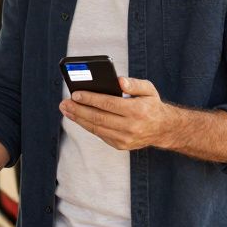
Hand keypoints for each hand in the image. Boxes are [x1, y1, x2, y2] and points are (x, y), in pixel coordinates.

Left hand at [59, 76, 177, 151]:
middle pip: (98, 118)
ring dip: (78, 119)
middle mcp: (131, 127)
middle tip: (64, 103)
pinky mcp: (120, 145)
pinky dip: (87, 125)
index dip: (90, 99)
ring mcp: (125, 139)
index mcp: (137, 110)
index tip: (75, 93)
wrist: (162, 129)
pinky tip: (78, 117)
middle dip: (78, 109)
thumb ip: (134, 83)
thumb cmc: (151, 105)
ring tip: (66, 110)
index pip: (109, 104)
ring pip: (96, 128)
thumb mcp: (149, 90)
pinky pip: (99, 134)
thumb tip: (119, 81)